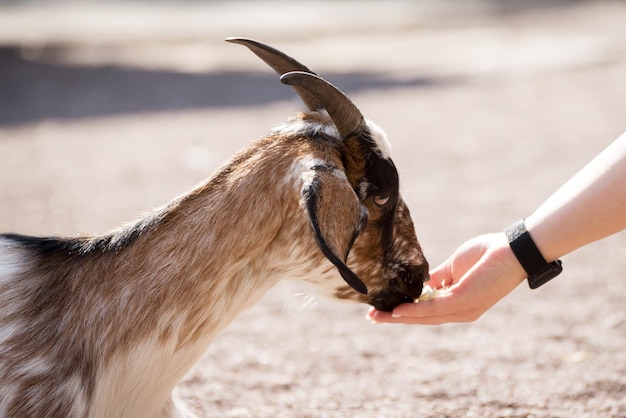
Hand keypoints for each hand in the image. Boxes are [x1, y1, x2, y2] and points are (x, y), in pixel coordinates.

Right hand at [367, 233, 526, 324]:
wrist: (513, 249)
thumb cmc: (489, 253)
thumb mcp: (455, 266)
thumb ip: (437, 277)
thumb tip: (419, 283)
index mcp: (458, 302)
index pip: (427, 311)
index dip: (404, 312)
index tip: (383, 311)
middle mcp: (461, 311)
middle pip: (422, 319)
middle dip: (396, 318)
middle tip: (372, 318)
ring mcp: (463, 308)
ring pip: (425, 317)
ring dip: (399, 317)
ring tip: (378, 316)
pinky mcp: (465, 301)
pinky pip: (434, 308)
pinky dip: (415, 310)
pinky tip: (398, 310)